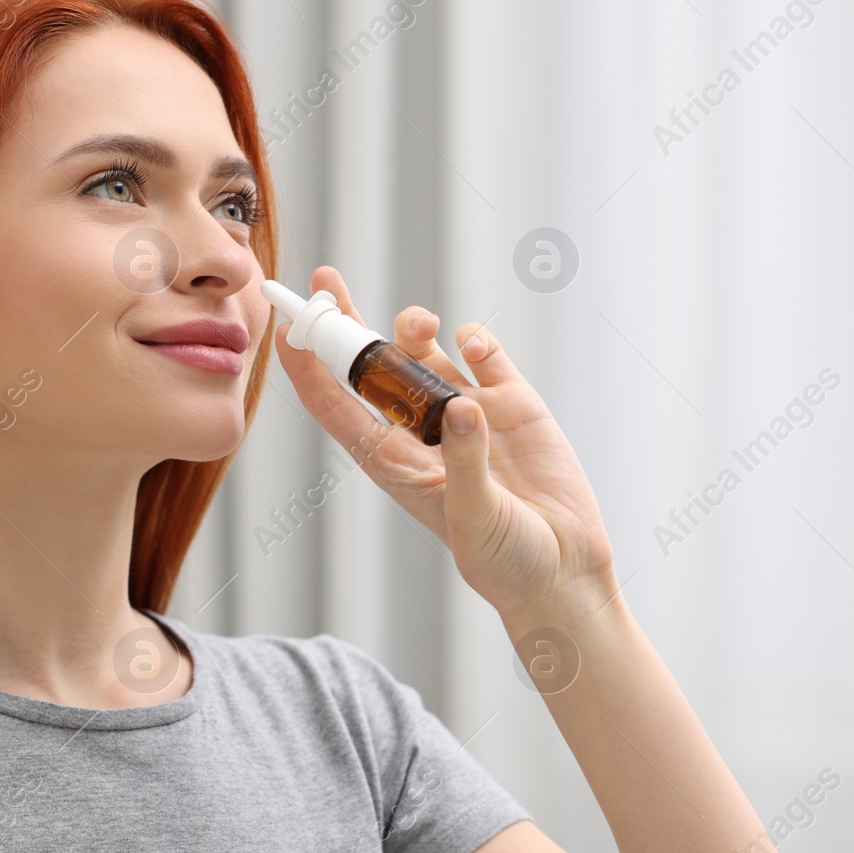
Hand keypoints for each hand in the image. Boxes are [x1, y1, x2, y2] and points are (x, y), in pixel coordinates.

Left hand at [269, 266, 619, 618]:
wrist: (564, 572)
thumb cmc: (506, 561)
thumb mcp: (476, 518)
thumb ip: (466, 462)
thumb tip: (461, 406)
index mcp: (394, 462)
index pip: (336, 406)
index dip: (308, 367)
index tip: (288, 328)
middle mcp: (423, 432)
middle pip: (371, 367)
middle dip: (347, 323)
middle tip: (326, 280)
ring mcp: (467, 414)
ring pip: (424, 353)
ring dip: (413, 329)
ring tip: (419, 323)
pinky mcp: (512, 405)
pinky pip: (484, 357)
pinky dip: (475, 339)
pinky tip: (472, 343)